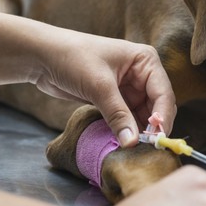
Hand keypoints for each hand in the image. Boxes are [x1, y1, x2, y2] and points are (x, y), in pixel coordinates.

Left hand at [30, 27, 175, 145]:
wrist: (42, 56)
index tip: (158, 140)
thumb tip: (132, 142)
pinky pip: (127, 118)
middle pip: (157, 106)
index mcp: (146, 61)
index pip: (163, 94)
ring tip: (135, 149)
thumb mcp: (99, 86)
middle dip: (153, 127)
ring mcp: (129, 87)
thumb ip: (118, 115)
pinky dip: (126, 130)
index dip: (162, 118)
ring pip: (143, 115)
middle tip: (147, 149)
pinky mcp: (115, 98)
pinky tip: (123, 143)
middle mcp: (142, 74)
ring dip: (139, 131)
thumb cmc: (73, 58)